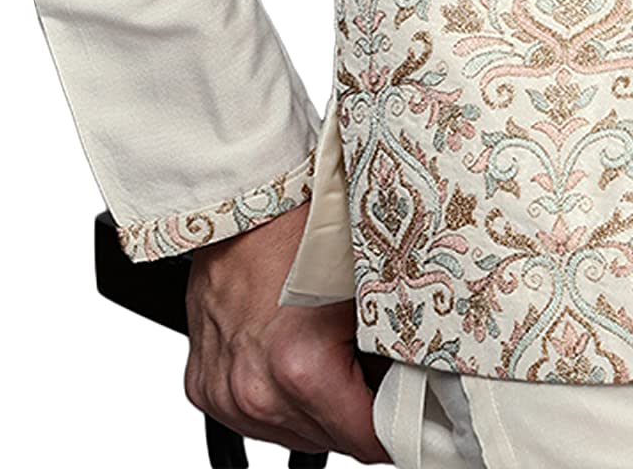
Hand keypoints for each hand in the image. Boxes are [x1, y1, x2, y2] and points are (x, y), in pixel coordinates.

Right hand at [183, 201, 390, 462]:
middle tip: (365, 361)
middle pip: (330, 439)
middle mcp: (254, 391)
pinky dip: (276, 392)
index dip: (398, 423)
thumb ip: (401, 348)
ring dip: (315, 403)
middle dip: (354, 407)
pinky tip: (286, 347)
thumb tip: (430, 386)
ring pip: (293, 432)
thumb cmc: (300, 223)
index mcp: (299, 369)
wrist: (240, 194)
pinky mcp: (202, 386)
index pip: (369, 440)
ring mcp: (223, 392)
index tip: (413, 409)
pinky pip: (254, 414)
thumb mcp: (370, 282)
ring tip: (321, 345)